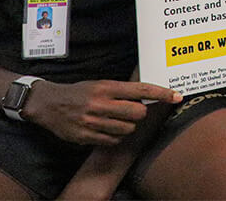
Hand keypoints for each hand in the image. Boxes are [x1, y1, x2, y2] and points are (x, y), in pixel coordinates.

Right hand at [23, 79, 180, 145]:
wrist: (48, 104)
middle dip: (140, 114)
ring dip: (127, 127)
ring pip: (127, 129)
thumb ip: (122, 91)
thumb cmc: (80, 92)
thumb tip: (148, 96)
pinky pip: (113, 141)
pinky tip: (106, 129)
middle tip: (132, 112)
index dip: (162, 94)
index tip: (177, 96)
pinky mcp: (86, 137)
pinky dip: (115, 137)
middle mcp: (101, 103)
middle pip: (138, 113)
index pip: (141, 90)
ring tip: (115, 120)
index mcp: (107, 87)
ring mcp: (93, 121)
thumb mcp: (100, 84)